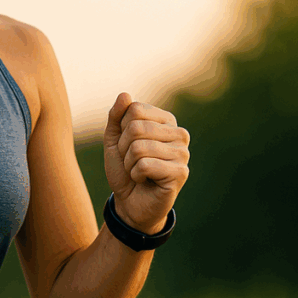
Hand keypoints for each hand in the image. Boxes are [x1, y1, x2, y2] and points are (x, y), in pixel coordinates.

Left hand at [103, 92, 189, 233]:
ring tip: (138, 171)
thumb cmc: (124, 168)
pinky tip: (145, 180)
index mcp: (166, 120)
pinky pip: (145, 165)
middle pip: (136, 127)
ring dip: (129, 163)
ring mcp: (183, 153)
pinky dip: (136, 175)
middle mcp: (179, 133)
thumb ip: (116, 116)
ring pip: (139, 147)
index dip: (121, 129)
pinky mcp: (180, 172)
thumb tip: (125, 94)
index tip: (127, 144)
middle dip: (124, 148)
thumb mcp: (114, 139)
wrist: (130, 203)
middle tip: (131, 161)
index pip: (134, 109)